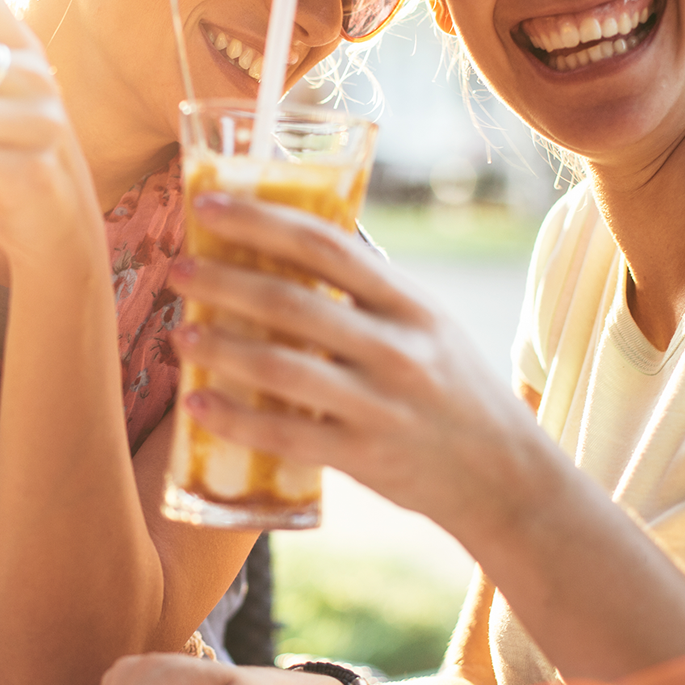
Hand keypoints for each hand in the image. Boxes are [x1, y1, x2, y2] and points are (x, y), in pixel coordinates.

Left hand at [167, 193, 539, 539]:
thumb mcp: (428, 326)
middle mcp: (397, 349)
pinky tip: (199, 404)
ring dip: (222, 348)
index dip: (262, 222)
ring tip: (181, 336)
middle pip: (293, 303)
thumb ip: (371, 292)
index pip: (327, 247)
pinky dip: (236, 419)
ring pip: (283, 368)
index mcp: (410, 303)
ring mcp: (380, 405)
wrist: (505, 477)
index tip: (209, 207)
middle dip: (225, 282)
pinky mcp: (365, 458)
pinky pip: (287, 435)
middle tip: (179, 269)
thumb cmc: (453, 388)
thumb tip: (296, 241)